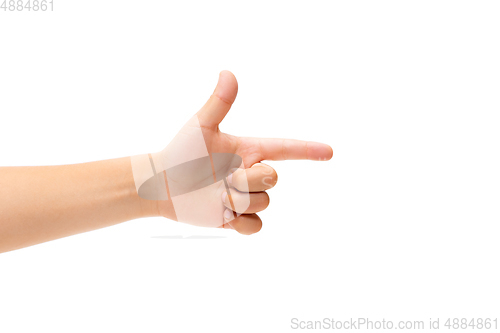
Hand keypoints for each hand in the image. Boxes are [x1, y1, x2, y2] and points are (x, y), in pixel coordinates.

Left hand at [131, 71, 331, 234]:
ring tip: (216, 196)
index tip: (329, 152)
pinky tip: (223, 216)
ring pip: (264, 203)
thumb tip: (228, 72)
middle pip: (273, 179)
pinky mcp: (235, 219)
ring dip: (239, 201)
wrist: (161, 186)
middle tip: (222, 179)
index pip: (285, 149)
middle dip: (249, 180)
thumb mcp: (200, 127)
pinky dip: (242, 224)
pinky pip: (255, 226)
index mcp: (249, 151)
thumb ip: (218, 103)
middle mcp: (250, 173)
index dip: (308, 150)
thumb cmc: (179, 153)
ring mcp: (244, 197)